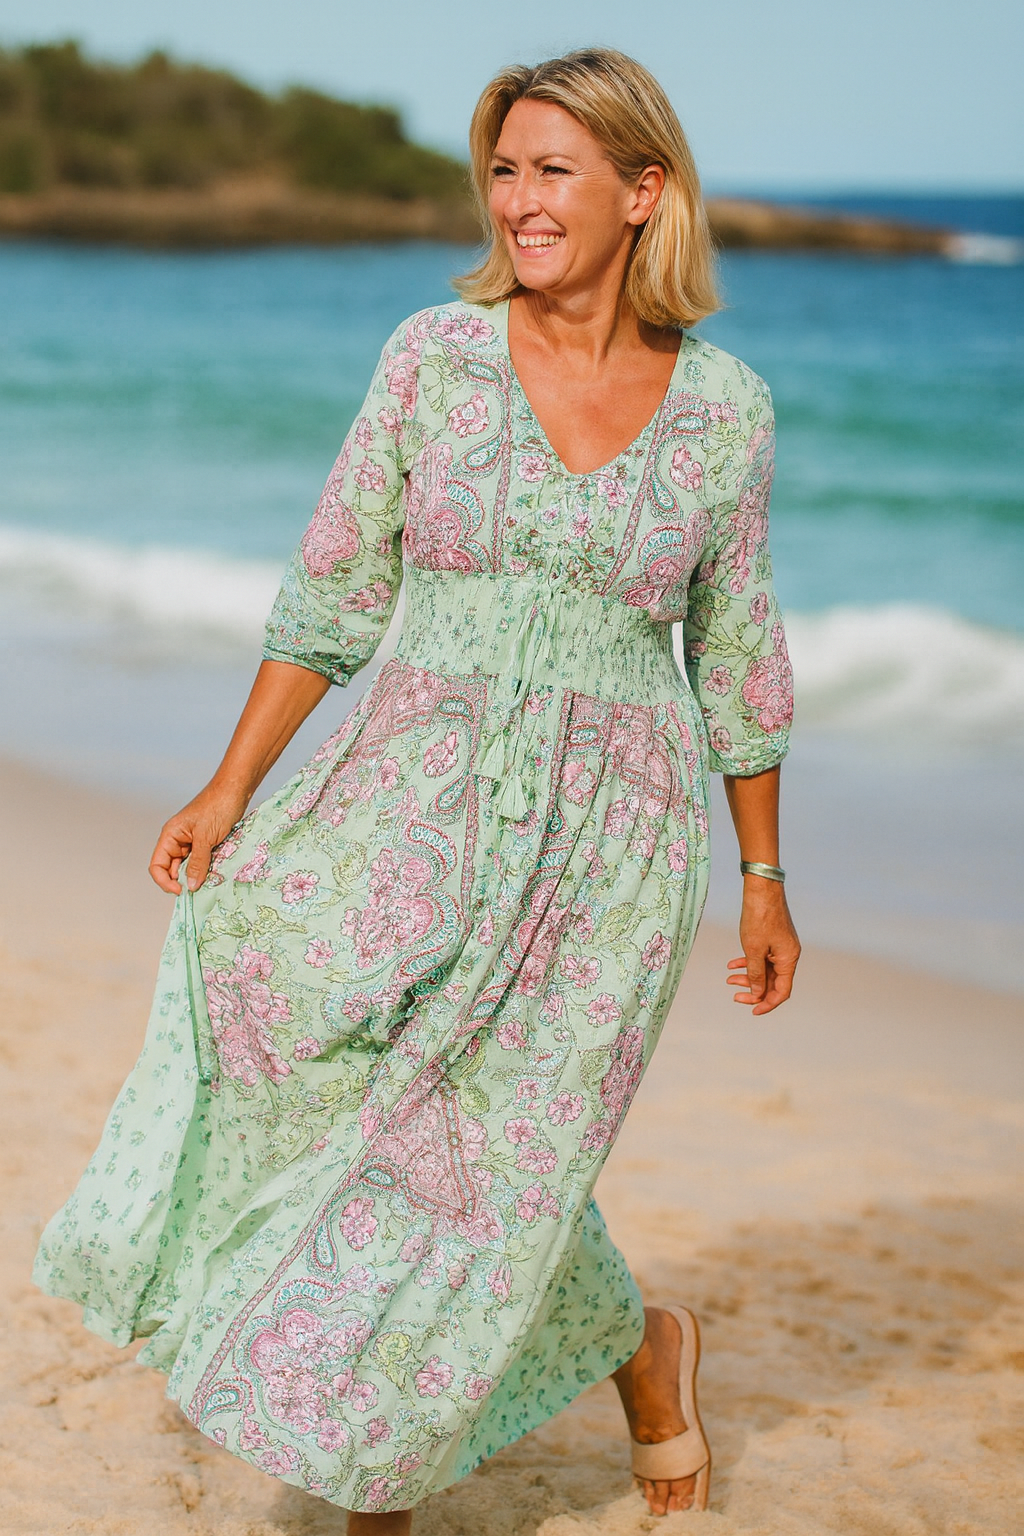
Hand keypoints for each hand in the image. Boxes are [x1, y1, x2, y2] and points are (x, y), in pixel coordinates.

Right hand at [148, 783, 249, 894]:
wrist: (235, 790)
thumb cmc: (218, 806)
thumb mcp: (206, 837)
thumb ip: (198, 862)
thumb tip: (191, 886)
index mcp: (170, 835)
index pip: (157, 865)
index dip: (164, 881)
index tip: (181, 891)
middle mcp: (178, 840)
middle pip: (171, 869)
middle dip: (182, 881)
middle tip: (197, 890)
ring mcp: (192, 842)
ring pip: (188, 867)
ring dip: (195, 876)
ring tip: (208, 882)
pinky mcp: (206, 842)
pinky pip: (201, 861)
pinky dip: (206, 869)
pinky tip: (214, 873)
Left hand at [727, 879, 800, 1014]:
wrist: (761, 888)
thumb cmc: (759, 917)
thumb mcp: (753, 950)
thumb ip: (755, 974)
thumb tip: (757, 993)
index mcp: (789, 959)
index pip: (782, 991)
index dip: (768, 1003)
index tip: (753, 1011)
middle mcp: (788, 954)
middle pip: (773, 982)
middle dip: (754, 991)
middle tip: (735, 996)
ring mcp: (780, 946)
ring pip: (765, 969)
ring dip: (748, 976)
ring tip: (729, 979)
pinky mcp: (772, 938)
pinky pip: (761, 956)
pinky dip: (748, 962)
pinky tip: (732, 964)